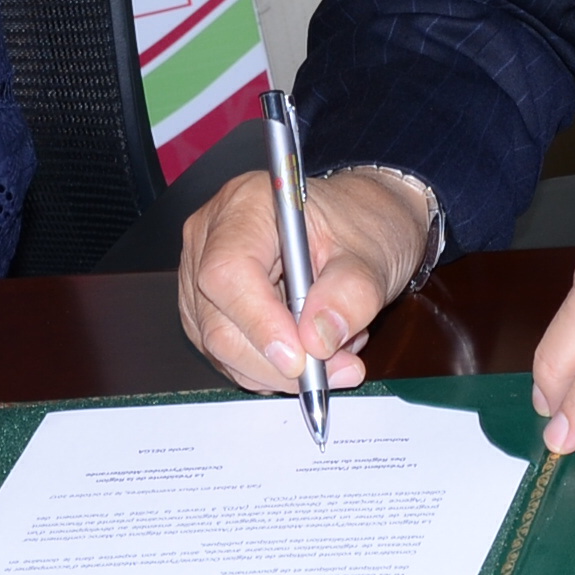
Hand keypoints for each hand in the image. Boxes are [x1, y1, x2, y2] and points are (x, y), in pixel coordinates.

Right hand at [179, 166, 428, 394]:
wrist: (358, 225)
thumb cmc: (359, 225)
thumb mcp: (373, 254)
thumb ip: (350, 294)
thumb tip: (316, 339)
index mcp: (247, 205)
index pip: (229, 272)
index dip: (260, 322)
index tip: (302, 356)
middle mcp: (211, 238)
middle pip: (219, 321)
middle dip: (277, 361)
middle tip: (337, 369)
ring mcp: (202, 277)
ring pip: (221, 348)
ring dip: (280, 369)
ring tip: (334, 349)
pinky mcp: (208, 311)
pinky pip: (229, 356)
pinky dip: (272, 367)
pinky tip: (309, 345)